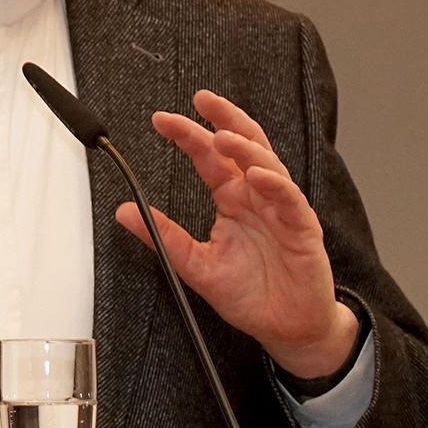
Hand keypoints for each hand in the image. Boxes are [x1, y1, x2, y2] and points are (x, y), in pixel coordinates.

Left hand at [117, 89, 359, 378]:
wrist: (286, 328)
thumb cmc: (250, 294)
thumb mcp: (195, 265)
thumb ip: (163, 236)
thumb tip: (124, 212)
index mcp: (232, 200)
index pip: (210, 157)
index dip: (188, 135)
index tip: (162, 120)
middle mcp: (257, 197)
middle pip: (244, 145)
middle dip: (224, 119)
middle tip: (202, 100)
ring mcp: (281, 209)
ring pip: (268, 165)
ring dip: (247, 148)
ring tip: (223, 136)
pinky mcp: (303, 229)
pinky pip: (290, 200)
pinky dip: (275, 185)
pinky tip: (258, 176)